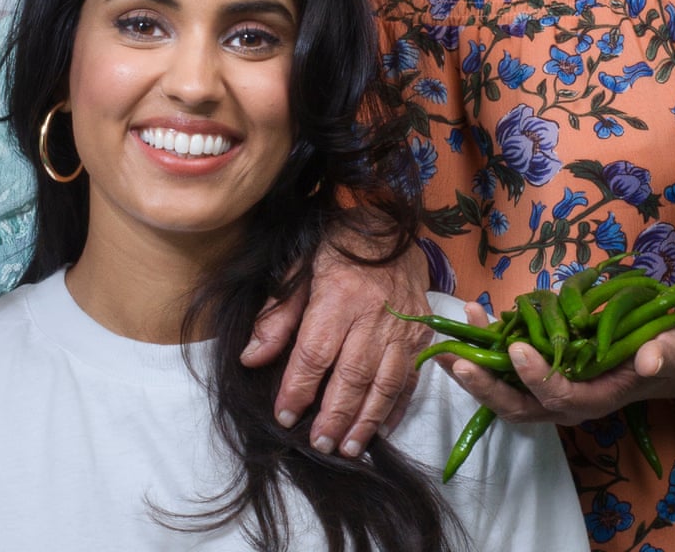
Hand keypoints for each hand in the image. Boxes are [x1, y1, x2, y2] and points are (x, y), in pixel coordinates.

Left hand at [241, 232, 430, 456]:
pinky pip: (411, 377)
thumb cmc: (337, 245)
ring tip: (348, 448)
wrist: (391, 226)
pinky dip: (396, 406)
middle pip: (352, 374)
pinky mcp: (422, 332)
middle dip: (335, 415)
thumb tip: (251, 357)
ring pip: (385, 382)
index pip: (315, 352)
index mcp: (338, 293)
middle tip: (320, 444)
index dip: (298, 388)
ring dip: (366, 420)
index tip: (284, 416)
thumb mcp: (299, 266)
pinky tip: (380, 428)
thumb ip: (277, 314)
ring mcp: (403, 325)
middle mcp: (374, 313)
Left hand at [443, 300, 674, 425]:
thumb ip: (665, 356)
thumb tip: (652, 360)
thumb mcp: (672, 351)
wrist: (655, 356)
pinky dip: (483, 341)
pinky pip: (502, 362)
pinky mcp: (533, 370)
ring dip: (473, 367)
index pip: (560, 398)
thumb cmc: (663, 353)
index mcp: (594, 401)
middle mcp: (563, 401)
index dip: (537, 377)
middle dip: (486, 387)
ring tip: (445, 342)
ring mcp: (544, 388)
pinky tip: (470, 312)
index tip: (517, 349)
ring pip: (502, 389)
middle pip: (518, 406)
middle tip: (458, 362)